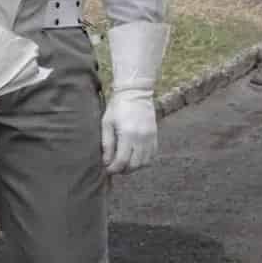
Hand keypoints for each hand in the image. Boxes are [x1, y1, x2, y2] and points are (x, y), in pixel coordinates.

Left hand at [104, 21, 168, 175]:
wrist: (135, 93)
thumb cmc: (117, 107)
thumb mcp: (107, 123)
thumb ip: (107, 143)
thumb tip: (106, 161)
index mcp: (128, 134)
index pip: (122, 161)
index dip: (114, 169)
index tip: (107, 169)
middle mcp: (142, 138)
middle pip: (135, 165)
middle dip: (123, 170)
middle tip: (114, 167)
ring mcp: (150, 138)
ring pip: (144, 163)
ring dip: (133, 167)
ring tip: (123, 163)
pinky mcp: (155, 136)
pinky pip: (152, 156)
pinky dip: (143, 161)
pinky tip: (134, 157)